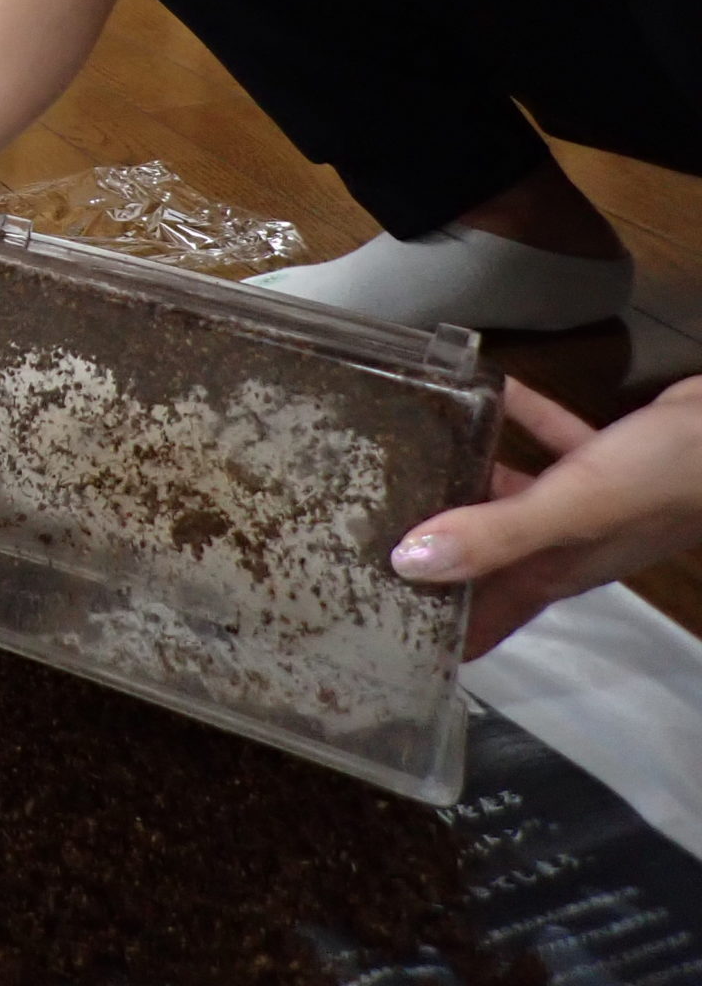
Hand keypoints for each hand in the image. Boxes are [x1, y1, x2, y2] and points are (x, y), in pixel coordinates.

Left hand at [392, 376, 701, 656]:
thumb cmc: (665, 479)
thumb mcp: (573, 508)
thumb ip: (495, 535)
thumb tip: (408, 564)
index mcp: (554, 570)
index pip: (488, 621)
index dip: (441, 636)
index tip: (380, 632)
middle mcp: (566, 544)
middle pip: (486, 561)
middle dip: (433, 557)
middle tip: (362, 532)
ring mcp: (590, 503)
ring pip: (511, 501)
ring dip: (465, 483)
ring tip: (402, 456)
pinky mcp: (609, 459)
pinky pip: (551, 442)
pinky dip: (517, 420)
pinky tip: (483, 390)